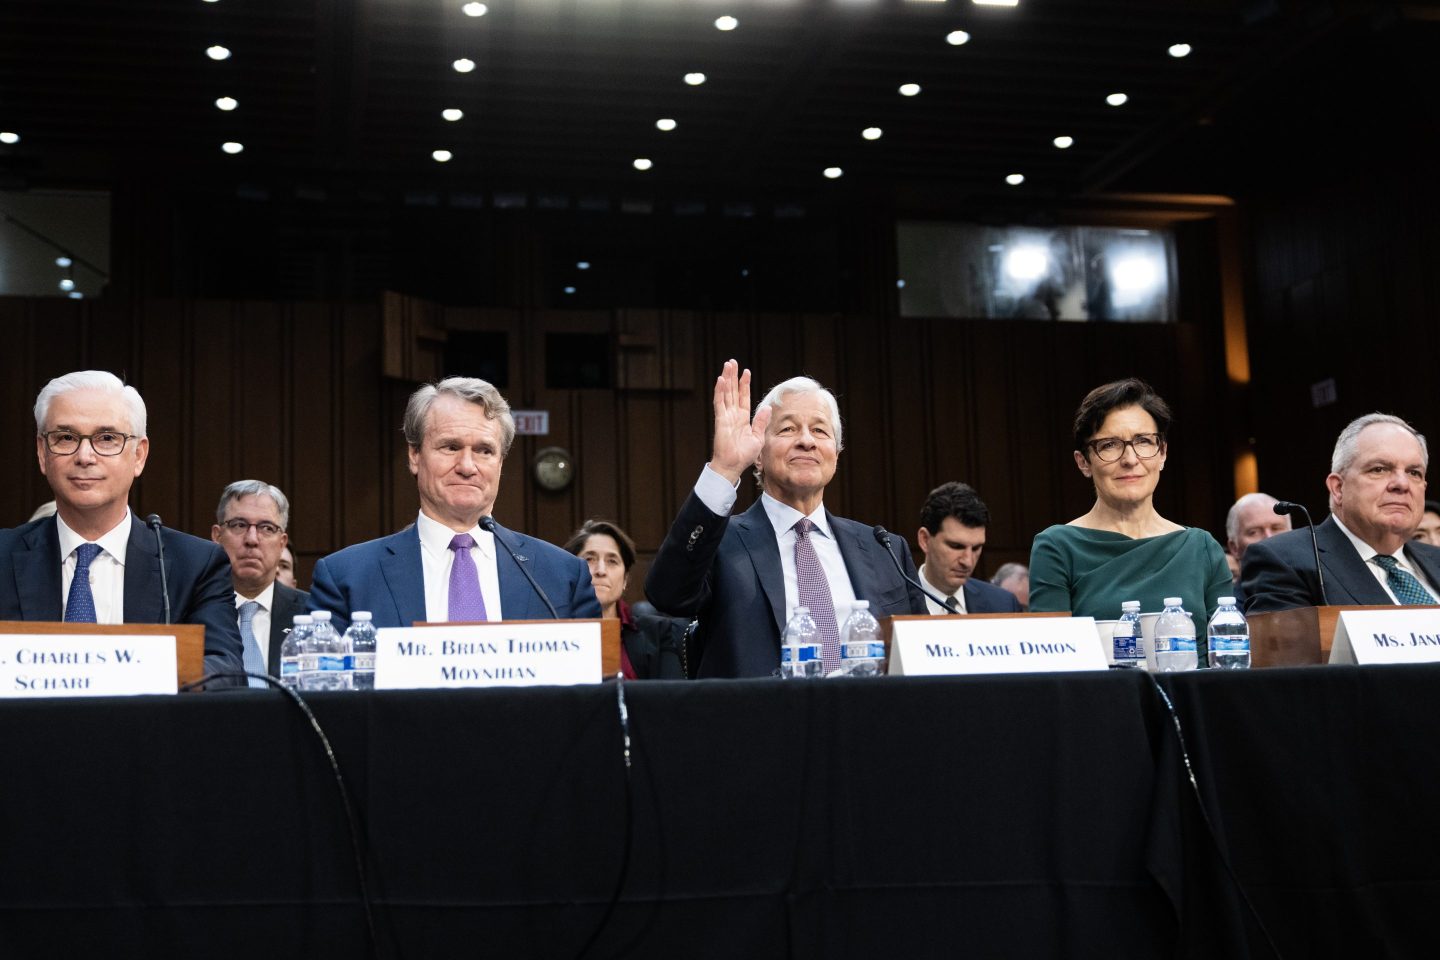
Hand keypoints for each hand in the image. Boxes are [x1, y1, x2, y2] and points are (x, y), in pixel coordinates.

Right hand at [708, 359, 770, 483]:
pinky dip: (719, 391)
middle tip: (732, 362)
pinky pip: (720, 403)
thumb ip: (761, 422)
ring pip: (726, 393)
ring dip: (726, 379)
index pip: (743, 397)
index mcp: (743, 419)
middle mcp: (734, 415)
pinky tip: (720, 380)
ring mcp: (726, 416)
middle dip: (732, 376)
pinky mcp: (721, 420)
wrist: (733, 465)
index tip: (746, 372)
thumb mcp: (758, 437)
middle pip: (733, 391)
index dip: (744, 384)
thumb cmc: (744, 455)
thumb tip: (768, 408)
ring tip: (727, 365)